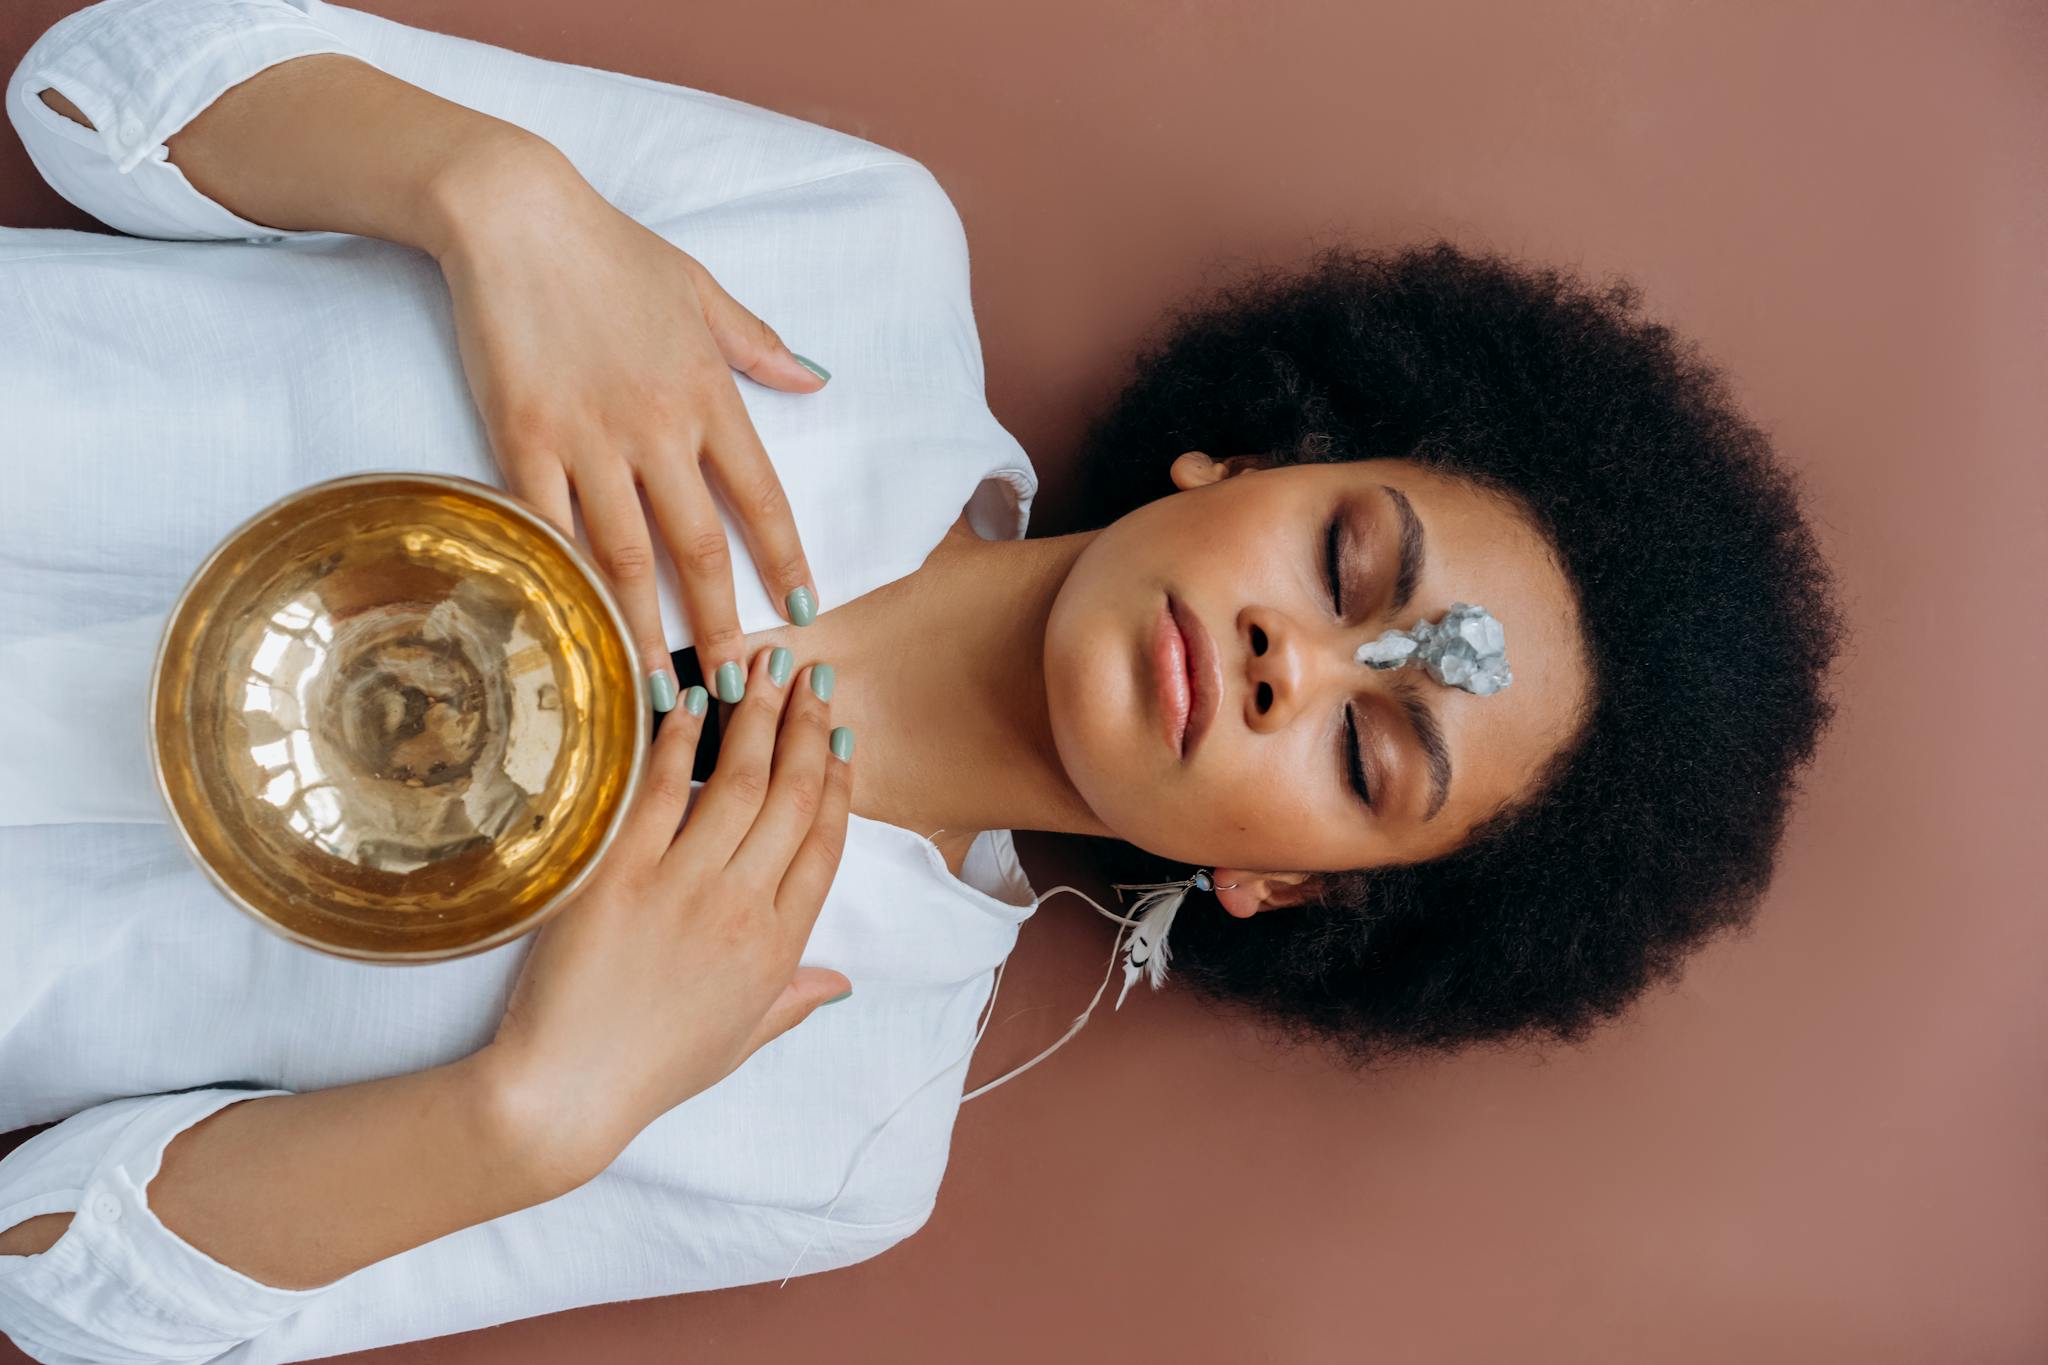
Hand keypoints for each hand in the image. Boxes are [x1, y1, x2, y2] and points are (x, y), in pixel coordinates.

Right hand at [431, 140, 828, 706]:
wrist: (513, 213)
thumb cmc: (609, 248)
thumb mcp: (700, 288)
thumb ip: (757, 345)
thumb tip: (815, 381)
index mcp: (708, 395)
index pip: (761, 496)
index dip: (785, 560)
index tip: (805, 611)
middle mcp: (656, 429)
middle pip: (699, 547)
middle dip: (721, 623)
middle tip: (735, 687)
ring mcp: (588, 440)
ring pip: (627, 555)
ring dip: (647, 627)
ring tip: (659, 687)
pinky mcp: (522, 441)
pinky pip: (550, 529)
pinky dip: (567, 582)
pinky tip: (574, 629)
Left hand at [480, 646, 854, 1182]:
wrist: (565, 1092)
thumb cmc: (650, 1070)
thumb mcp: (741, 1041)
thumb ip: (794, 999)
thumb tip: (839, 982)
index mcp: (779, 948)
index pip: (825, 844)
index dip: (838, 782)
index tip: (841, 737)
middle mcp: (742, 909)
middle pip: (790, 798)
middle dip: (805, 727)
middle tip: (812, 675)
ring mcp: (682, 890)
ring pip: (737, 784)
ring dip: (757, 717)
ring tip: (765, 666)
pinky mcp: (619, 878)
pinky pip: (658, 795)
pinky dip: (678, 744)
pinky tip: (692, 703)